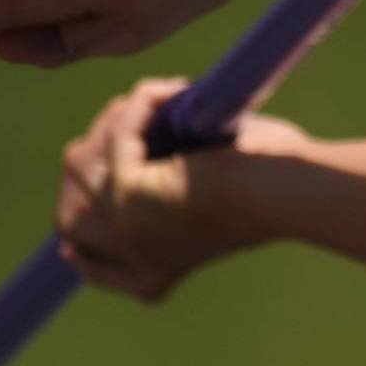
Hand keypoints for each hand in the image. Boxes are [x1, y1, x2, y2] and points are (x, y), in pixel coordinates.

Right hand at [57, 77, 303, 300]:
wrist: (293, 192)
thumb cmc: (277, 184)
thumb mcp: (217, 192)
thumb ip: (177, 179)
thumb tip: (157, 134)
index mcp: (156, 274)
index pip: (97, 267)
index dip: (80, 247)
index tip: (71, 237)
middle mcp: (138, 261)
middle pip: (72, 212)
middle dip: (92, 155)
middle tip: (129, 114)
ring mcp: (126, 230)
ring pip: (82, 163)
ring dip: (119, 119)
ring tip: (163, 96)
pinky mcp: (128, 194)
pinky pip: (115, 136)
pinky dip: (139, 106)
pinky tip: (173, 91)